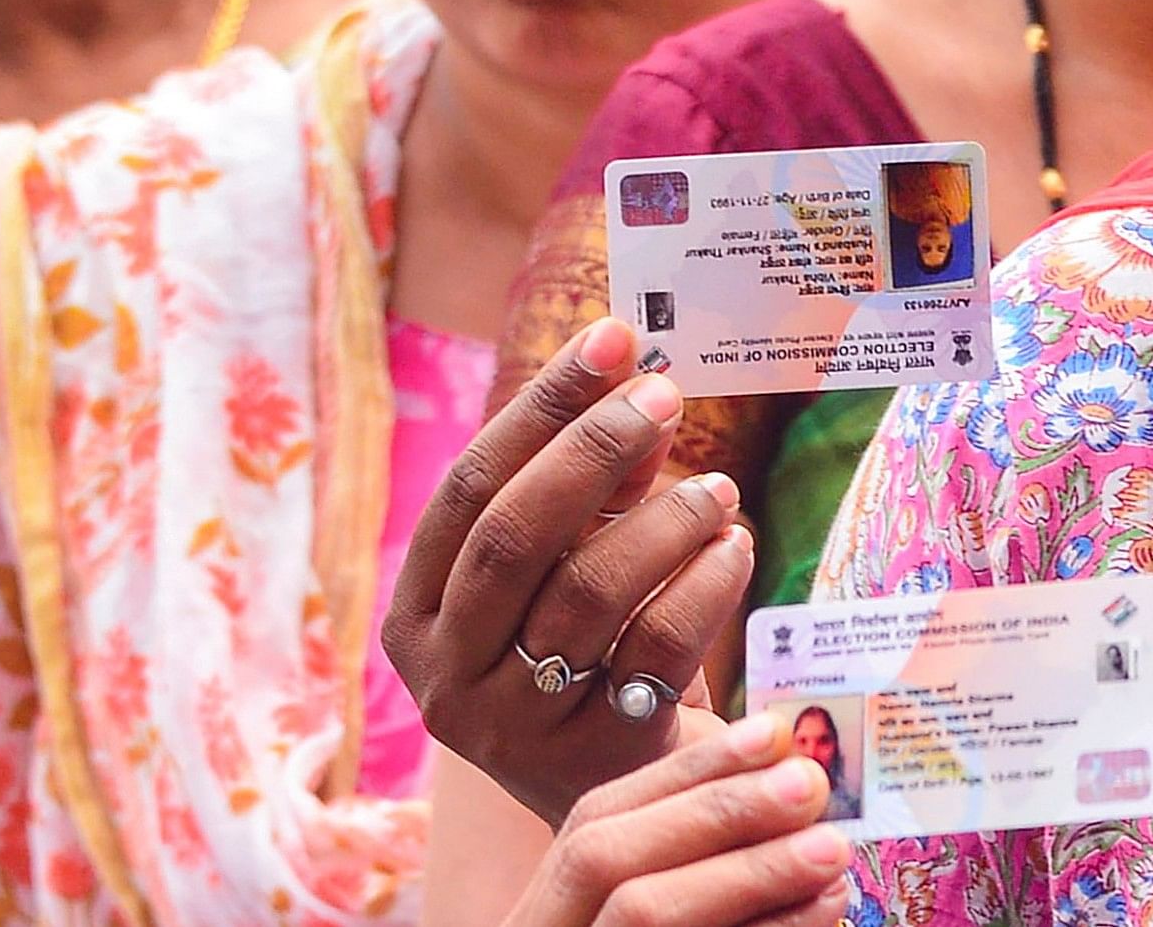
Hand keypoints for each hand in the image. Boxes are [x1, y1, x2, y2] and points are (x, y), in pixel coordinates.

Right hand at [384, 319, 754, 824]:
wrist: (617, 816)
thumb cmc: (587, 661)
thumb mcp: (568, 570)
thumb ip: (595, 487)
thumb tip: (639, 380)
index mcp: (417, 614)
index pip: (470, 487)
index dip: (541, 406)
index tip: (611, 337)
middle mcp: (446, 674)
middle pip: (514, 536)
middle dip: (593, 451)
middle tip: (665, 394)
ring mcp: (514, 726)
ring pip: (586, 594)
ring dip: (662, 521)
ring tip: (717, 487)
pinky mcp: (594, 761)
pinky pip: (656, 650)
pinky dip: (703, 587)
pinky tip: (735, 548)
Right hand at [503, 711, 852, 926]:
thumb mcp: (648, 898)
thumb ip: (691, 853)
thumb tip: (787, 772)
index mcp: (542, 905)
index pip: (592, 815)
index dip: (683, 770)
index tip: (771, 732)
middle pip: (601, 856)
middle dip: (713, 811)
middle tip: (810, 782)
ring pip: (640, 917)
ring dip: (747, 874)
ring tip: (832, 848)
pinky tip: (821, 912)